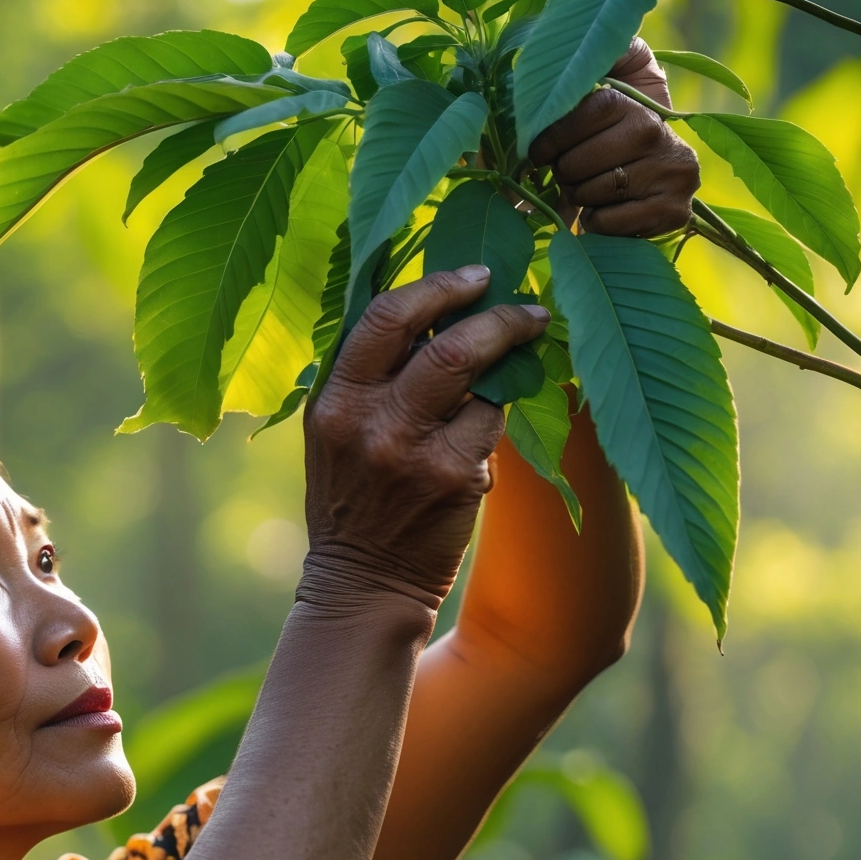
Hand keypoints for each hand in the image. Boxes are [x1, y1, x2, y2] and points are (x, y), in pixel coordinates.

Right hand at [303, 268, 550, 606]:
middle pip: (443, 342)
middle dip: (494, 314)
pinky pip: (491, 423)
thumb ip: (366, 378)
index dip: (437, 287)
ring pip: (475, 376)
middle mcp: (366, 420)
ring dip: (511, 356)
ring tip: (527, 347)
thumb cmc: (354, 500)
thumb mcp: (335, 433)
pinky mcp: (450, 478)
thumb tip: (432, 312)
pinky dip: (495, 419)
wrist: (362, 582)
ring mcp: (409, 450)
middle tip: (524, 308)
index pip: (384, 319)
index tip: (473, 276)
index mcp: (333, 400)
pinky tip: (486, 432)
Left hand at [528, 37, 700, 235]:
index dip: (554, 135)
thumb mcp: (614, 79)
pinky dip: (597, 223)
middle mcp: (660, 135)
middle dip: (564, 172)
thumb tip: (574, 37)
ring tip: (593, 188)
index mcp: (642, 102)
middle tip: (573, 172)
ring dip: (579, 198)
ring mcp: (673, 175)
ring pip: (590, 195)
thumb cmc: (621, 127)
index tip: (539, 152)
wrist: (662, 177)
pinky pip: (607, 224)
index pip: (590, 111)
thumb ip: (596, 55)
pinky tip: (609, 210)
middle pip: (580, 161)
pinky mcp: (673, 213)